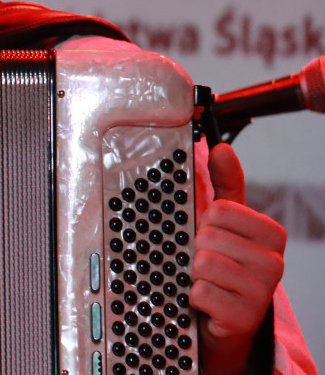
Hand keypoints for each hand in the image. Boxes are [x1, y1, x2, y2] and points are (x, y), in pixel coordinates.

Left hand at [191, 143, 285, 374]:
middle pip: (209, 236)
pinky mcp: (244, 318)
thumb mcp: (225, 222)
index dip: (206, 222)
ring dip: (193, 272)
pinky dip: (194, 295)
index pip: (221, 210)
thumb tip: (223, 149)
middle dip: (197, 249)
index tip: (212, 236)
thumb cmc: (221, 265)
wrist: (219, 319)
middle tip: (206, 263)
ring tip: (205, 280)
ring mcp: (262, 293)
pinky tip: (205, 301)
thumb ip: (226, 185)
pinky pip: (201, 292)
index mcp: (271, 235)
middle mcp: (274, 263)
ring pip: (203, 263)